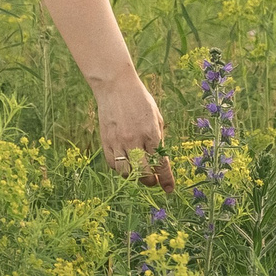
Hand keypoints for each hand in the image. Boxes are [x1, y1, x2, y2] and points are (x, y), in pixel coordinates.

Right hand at [93, 70, 170, 187]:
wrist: (115, 86)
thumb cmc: (140, 100)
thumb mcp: (157, 117)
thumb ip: (159, 139)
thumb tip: (160, 161)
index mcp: (152, 133)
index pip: (161, 165)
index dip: (166, 180)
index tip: (169, 189)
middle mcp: (135, 140)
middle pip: (143, 174)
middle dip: (150, 181)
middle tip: (153, 180)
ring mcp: (118, 142)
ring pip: (126, 173)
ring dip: (134, 177)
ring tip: (138, 171)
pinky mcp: (106, 141)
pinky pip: (113, 164)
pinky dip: (120, 168)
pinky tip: (125, 162)